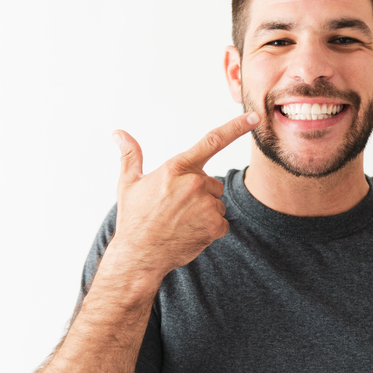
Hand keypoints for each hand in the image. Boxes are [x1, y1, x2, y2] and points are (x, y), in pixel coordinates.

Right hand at [110, 111, 260, 277]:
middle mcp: (194, 183)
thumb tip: (118, 133)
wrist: (139, 255)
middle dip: (200, 193)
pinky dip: (210, 229)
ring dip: (205, 211)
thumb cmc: (134, 219)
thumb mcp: (128, 184)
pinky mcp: (214, 225)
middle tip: (176, 208)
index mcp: (176, 168)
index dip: (236, 127)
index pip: (212, 141)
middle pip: (212, 183)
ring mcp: (206, 205)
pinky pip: (221, 222)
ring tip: (181, 221)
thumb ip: (130, 155)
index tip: (254, 117)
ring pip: (217, 203)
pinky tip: (190, 233)